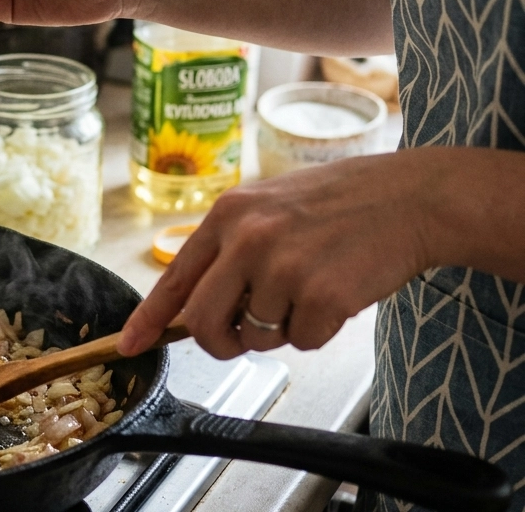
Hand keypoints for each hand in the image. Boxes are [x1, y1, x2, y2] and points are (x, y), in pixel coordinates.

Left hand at [116, 151, 435, 359]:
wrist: (410, 196)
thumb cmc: (342, 203)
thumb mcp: (269, 208)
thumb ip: (230, 251)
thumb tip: (193, 307)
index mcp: (229, 215)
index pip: (175, 277)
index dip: (149, 318)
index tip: (129, 345)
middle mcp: (248, 238)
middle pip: (203, 322)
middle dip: (220, 342)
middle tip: (244, 336)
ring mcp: (283, 266)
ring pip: (256, 337)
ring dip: (283, 328)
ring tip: (312, 287)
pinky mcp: (321, 294)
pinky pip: (303, 342)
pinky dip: (319, 331)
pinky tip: (338, 293)